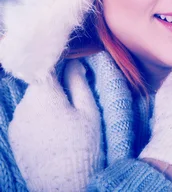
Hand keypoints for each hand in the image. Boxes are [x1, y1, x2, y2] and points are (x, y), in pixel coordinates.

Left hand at [8, 60, 103, 191]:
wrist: (64, 183)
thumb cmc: (83, 145)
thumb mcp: (89, 111)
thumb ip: (79, 83)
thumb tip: (75, 63)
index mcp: (44, 94)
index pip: (46, 65)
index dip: (60, 61)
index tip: (72, 62)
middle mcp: (24, 105)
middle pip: (39, 84)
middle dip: (55, 86)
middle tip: (75, 98)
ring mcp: (16, 122)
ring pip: (33, 101)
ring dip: (47, 103)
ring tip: (65, 120)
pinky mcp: (14, 136)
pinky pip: (27, 118)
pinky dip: (39, 118)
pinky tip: (54, 131)